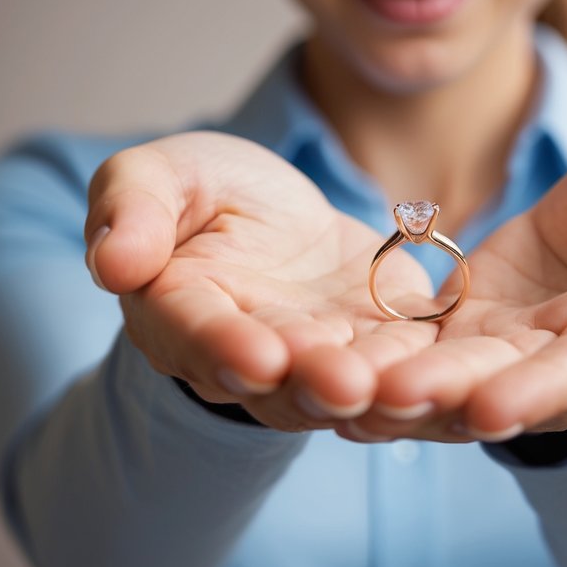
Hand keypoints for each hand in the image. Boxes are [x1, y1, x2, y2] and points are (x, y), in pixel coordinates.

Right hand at [84, 132, 435, 431]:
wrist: (276, 214)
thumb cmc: (205, 191)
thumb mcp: (161, 175)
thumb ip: (133, 209)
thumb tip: (110, 261)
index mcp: (182, 311)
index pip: (199, 333)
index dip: (226, 347)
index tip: (257, 357)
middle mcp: (248, 352)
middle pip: (278, 378)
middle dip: (312, 382)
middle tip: (344, 385)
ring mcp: (316, 356)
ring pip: (342, 384)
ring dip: (375, 392)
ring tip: (405, 390)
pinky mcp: (375, 341)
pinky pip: (400, 364)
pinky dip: (424, 374)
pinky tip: (456, 378)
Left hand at [341, 134, 566, 443]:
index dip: (539, 393)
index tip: (492, 408)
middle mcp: (557, 364)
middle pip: (494, 386)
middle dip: (440, 395)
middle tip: (383, 398)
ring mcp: (499, 353)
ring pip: (437, 377)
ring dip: (385, 385)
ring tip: (328, 384)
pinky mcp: (451, 331)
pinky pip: (404, 347)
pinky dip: (363, 356)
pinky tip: (308, 360)